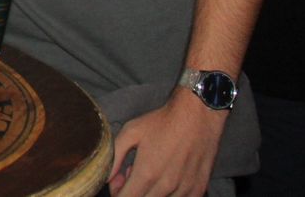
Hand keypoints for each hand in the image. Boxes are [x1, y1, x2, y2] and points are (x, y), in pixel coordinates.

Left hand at [109, 94, 225, 196]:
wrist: (197, 116)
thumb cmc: (162, 122)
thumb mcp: (130, 133)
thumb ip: (115, 157)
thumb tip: (105, 178)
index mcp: (147, 173)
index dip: (117, 192)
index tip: (118, 179)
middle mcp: (167, 186)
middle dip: (133, 191)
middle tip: (132, 173)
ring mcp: (185, 190)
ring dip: (151, 192)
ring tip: (152, 173)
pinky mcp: (199, 189)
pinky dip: (170, 193)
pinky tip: (167, 177)